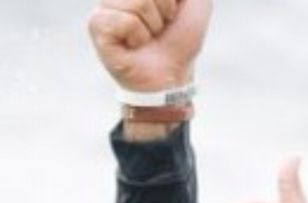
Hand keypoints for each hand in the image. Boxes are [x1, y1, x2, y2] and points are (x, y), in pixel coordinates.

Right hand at [87, 0, 210, 91]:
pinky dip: (139, 35)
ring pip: (136, 2)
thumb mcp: (194, 2)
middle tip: (161, 24)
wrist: (172, 73)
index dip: (168, 1)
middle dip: (164, 8)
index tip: (170, 11)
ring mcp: (103, 7)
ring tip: (148, 35)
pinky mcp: (96, 26)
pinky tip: (134, 44)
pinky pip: (125, 20)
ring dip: (152, 24)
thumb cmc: (180, 38)